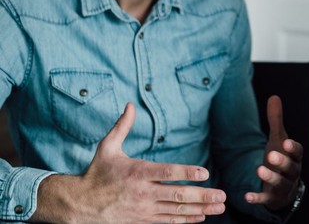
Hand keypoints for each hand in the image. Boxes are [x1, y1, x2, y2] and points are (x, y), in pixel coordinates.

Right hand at [32, 103, 226, 223]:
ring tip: (219, 206)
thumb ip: (122, 127)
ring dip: (199, 209)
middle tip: (222, 194)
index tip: (205, 173)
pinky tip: (201, 216)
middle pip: (176, 195)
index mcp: (137, 172)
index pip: (167, 173)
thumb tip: (130, 104)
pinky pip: (167, 221)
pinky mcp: (142, 220)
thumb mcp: (106, 147)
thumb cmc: (96, 173)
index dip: (186, 173)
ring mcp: (143, 209)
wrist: (79, 205)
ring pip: (175, 210)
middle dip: (202, 195)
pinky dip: (185, 219)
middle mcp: (142, 192)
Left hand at [245, 95, 302, 210]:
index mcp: (295, 157)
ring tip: (259, 170)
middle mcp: (292, 172)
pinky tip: (246, 196)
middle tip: (271, 155)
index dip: (292, 147)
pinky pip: (266, 199)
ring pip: (280, 183)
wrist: (284, 188)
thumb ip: (276, 120)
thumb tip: (274, 97)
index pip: (298, 152)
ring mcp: (283, 186)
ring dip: (271, 177)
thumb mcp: (278, 139)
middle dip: (282, 162)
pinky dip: (257, 198)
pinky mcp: (272, 198)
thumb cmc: (282, 159)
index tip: (286, 141)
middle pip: (291, 168)